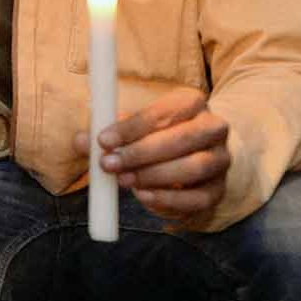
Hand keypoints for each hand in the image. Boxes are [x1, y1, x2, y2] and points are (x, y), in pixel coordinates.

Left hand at [75, 87, 230, 220]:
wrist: (198, 151)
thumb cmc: (157, 133)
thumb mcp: (134, 125)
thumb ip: (107, 131)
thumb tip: (80, 142)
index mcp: (191, 101)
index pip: (161, 113)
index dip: (130, 128)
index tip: (102, 140)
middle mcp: (213, 127)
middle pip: (181, 139)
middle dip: (140, 154)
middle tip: (109, 164)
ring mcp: (220, 159)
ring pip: (193, 168)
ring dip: (154, 176)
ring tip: (123, 181)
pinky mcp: (219, 189)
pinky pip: (198, 198)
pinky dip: (170, 199)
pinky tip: (144, 197)